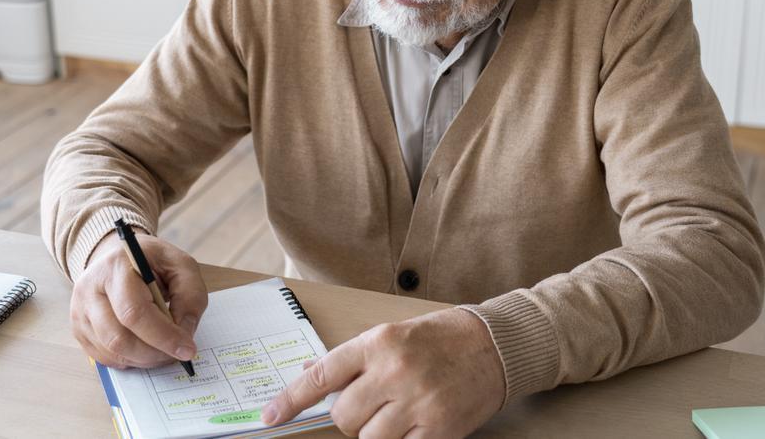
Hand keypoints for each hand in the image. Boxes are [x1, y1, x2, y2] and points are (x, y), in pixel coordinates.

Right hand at [70, 229, 207, 368]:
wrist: (118, 256)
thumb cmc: (152, 262)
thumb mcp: (181, 265)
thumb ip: (191, 295)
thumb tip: (184, 332)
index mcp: (116, 266)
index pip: (134, 311)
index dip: (163, 336)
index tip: (187, 349)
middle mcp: (90, 288)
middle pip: (118, 337)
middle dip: (154, 353)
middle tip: (177, 354)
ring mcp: (79, 309)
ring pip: (110, 350)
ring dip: (143, 359)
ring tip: (162, 350)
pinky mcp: (78, 327)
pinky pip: (103, 357)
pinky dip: (129, 360)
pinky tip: (143, 348)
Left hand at [262, 308, 505, 437]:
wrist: (494, 346)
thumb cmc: (439, 339)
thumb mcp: (390, 335)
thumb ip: (352, 359)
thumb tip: (311, 377)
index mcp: (378, 343)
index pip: (322, 376)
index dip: (290, 400)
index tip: (269, 417)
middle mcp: (395, 372)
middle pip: (344, 417)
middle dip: (350, 419)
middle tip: (371, 406)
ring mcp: (418, 403)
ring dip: (375, 434)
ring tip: (396, 415)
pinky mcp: (439, 429)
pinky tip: (413, 427)